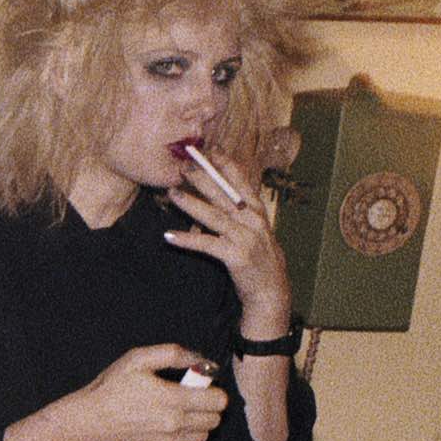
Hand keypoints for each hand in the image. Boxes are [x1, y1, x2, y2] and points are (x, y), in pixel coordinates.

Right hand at [63, 344, 228, 440]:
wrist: (86, 422)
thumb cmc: (111, 387)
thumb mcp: (139, 358)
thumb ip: (175, 354)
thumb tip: (203, 361)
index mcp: (174, 399)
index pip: (219, 401)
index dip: (214, 391)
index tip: (198, 386)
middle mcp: (174, 425)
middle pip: (215, 421)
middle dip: (207, 408)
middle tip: (186, 399)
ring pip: (201, 437)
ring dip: (195, 425)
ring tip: (175, 413)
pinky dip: (173, 438)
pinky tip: (154, 427)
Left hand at [162, 146, 294, 334]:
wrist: (271, 291)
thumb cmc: (259, 261)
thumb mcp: (255, 233)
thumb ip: (239, 215)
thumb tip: (216, 198)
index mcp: (258, 213)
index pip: (242, 183)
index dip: (227, 165)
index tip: (212, 149)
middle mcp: (254, 222)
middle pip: (225, 194)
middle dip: (204, 177)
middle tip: (184, 164)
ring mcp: (246, 239)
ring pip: (214, 216)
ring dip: (191, 203)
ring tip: (172, 193)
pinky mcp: (236, 257)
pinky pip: (207, 245)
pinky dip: (187, 240)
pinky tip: (169, 236)